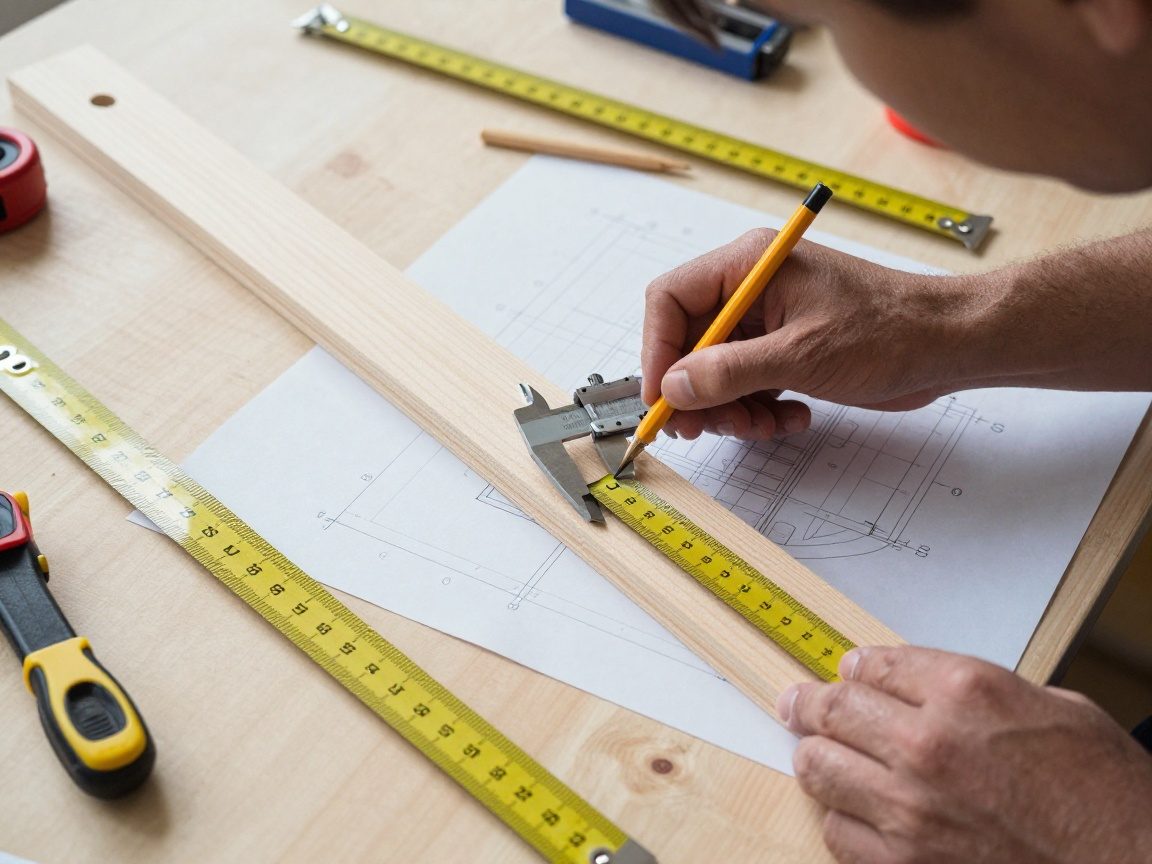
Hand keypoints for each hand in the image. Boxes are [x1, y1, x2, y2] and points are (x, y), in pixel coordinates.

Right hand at [641, 230, 980, 439]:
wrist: (949, 344)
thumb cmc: (889, 331)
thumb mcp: (800, 355)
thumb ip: (729, 372)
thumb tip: (673, 387)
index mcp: (748, 266)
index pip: (671, 300)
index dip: (658, 351)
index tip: (662, 398)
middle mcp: (751, 290)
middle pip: (689, 343)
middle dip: (697, 392)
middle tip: (706, 429)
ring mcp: (768, 322)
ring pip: (715, 373)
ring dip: (731, 410)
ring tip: (763, 426)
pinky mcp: (786, 351)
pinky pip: (747, 386)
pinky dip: (759, 410)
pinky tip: (791, 418)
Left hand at [778, 645, 1151, 863]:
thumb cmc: (1106, 793)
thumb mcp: (1053, 706)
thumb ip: (974, 686)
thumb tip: (913, 680)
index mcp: (964, 691)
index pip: (872, 664)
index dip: (853, 668)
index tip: (844, 672)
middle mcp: (926, 743)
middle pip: (832, 708)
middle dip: (809, 703)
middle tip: (796, 704)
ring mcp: (910, 808)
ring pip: (819, 767)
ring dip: (816, 756)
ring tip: (815, 752)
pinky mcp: (904, 863)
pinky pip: (838, 831)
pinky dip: (840, 817)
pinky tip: (853, 810)